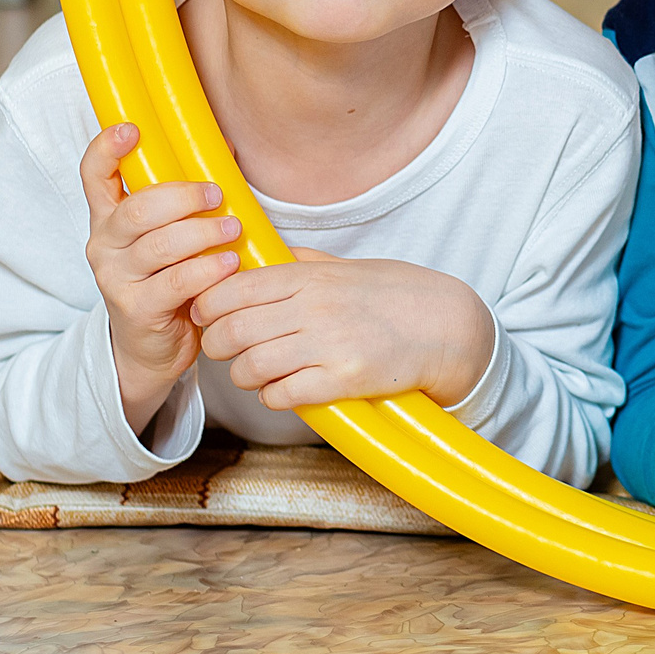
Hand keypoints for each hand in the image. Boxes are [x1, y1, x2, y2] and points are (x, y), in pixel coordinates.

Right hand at [79, 121, 239, 436]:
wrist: (151, 349)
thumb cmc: (168, 279)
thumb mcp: (169, 237)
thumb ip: (183, 200)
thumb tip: (227, 150)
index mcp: (109, 218)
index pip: (94, 175)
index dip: (106, 149)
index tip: (131, 128)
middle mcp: (104, 245)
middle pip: (136, 209)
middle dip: (182, 196)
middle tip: (216, 194)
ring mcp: (116, 279)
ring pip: (158, 245)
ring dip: (202, 232)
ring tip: (232, 227)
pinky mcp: (136, 310)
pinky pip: (177, 282)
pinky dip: (208, 269)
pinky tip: (230, 262)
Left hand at [190, 248, 495, 411]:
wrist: (446, 327)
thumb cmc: (394, 295)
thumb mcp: (345, 268)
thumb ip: (300, 264)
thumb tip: (256, 258)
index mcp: (310, 277)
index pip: (233, 288)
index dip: (208, 305)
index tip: (208, 314)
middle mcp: (314, 308)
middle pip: (231, 330)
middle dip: (217, 344)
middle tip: (226, 348)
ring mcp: (328, 345)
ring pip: (249, 367)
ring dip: (242, 374)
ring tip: (254, 372)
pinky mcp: (342, 380)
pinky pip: (281, 395)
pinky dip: (272, 396)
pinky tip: (283, 389)